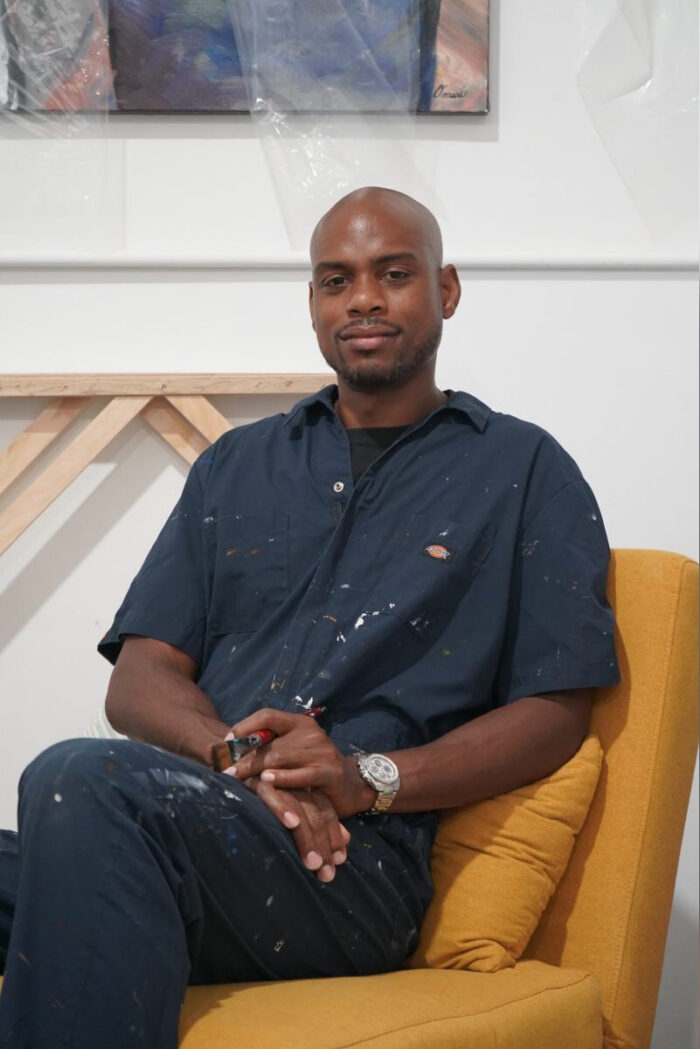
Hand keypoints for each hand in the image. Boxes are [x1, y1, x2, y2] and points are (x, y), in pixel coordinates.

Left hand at [228, 709, 374, 817]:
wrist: (352, 783)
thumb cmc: (314, 767)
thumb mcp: (295, 751)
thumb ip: (272, 747)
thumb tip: (232, 750)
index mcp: (300, 723)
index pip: (268, 715)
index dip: (245, 726)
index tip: (226, 740)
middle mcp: (310, 733)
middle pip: (270, 743)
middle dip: (244, 757)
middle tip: (224, 769)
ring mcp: (321, 751)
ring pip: (281, 758)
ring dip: (255, 769)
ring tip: (236, 777)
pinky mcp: (328, 772)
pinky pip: (300, 775)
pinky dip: (282, 778)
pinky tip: (266, 781)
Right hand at [245, 776, 350, 882]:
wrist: (231, 772)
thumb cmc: (262, 803)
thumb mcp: (294, 814)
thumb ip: (320, 823)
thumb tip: (347, 840)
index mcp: (304, 787)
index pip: (325, 811)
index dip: (333, 836)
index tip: (339, 861)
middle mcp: (293, 781)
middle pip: (315, 812)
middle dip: (322, 844)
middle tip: (326, 872)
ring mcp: (276, 779)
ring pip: (298, 807)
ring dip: (306, 837)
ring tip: (313, 863)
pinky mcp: (256, 778)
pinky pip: (270, 794)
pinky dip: (281, 807)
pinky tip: (291, 824)